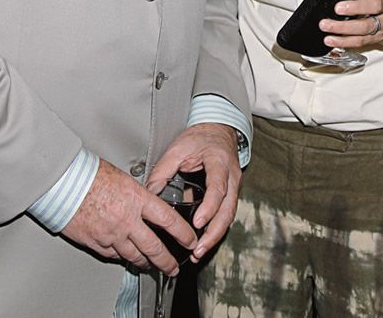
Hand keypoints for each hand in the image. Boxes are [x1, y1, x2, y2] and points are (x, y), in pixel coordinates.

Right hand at [62, 159, 196, 275]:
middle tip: (173, 268)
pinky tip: (126, 257)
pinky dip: (122, 257)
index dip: (183, 233)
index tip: (190, 240)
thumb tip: (145, 202)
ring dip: (146, 263)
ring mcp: (112, 235)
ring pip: (135, 256)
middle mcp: (127, 220)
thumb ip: (136, 194)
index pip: (168, 220)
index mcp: (137, 199)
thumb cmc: (89, 173)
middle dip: (167, 261)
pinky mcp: (97, 243)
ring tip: (151, 266)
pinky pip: (114, 256)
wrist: (64, 183)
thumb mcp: (122, 177)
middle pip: (154, 248)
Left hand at [146, 123, 241, 262]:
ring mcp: (234, 186)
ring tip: (199, 252)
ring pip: (229, 216)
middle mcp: (231, 176)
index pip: (217, 188)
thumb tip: (149, 192)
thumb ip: (163, 169)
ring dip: (215, 236)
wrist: (218, 130)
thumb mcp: (178, 148)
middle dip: (213, 232)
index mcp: (219, 162)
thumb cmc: (200, 137)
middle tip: (198, 249)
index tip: (197, 223)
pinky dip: (215, 230)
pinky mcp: (230, 194)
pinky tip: (203, 242)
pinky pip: (225, 215)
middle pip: (228, 210)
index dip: (209, 208)